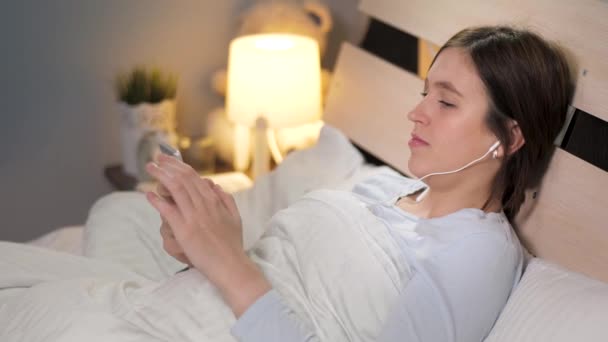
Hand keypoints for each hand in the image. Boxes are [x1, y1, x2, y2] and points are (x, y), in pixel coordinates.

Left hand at [145, 154, 242, 284]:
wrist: (231, 265)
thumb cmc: (232, 245)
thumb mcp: (235, 218)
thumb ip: (226, 200)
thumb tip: (214, 186)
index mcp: (214, 201)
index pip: (194, 177)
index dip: (179, 165)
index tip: (168, 159)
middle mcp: (203, 205)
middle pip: (183, 178)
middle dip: (167, 165)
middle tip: (156, 159)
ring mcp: (194, 216)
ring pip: (175, 188)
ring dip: (160, 175)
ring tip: (150, 168)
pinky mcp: (184, 230)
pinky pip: (168, 210)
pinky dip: (157, 200)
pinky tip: (148, 194)